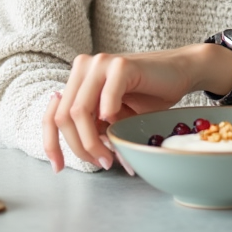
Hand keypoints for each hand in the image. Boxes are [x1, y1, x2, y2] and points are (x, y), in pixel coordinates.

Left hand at [42, 45, 231, 172]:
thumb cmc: (148, 97)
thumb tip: (76, 157)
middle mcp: (84, 68)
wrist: (180, 73)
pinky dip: (110, 117)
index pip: (52, 113)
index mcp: (78, 80)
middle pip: (64, 117)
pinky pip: (106, 98)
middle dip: (79, 147)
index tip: (59, 167)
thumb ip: (94, 129)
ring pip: (79, 111)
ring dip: (92, 141)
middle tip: (102, 162)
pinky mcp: (121, 65)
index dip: (50, 142)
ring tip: (110, 156)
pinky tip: (119, 124)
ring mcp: (100, 63)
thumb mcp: (114, 118)